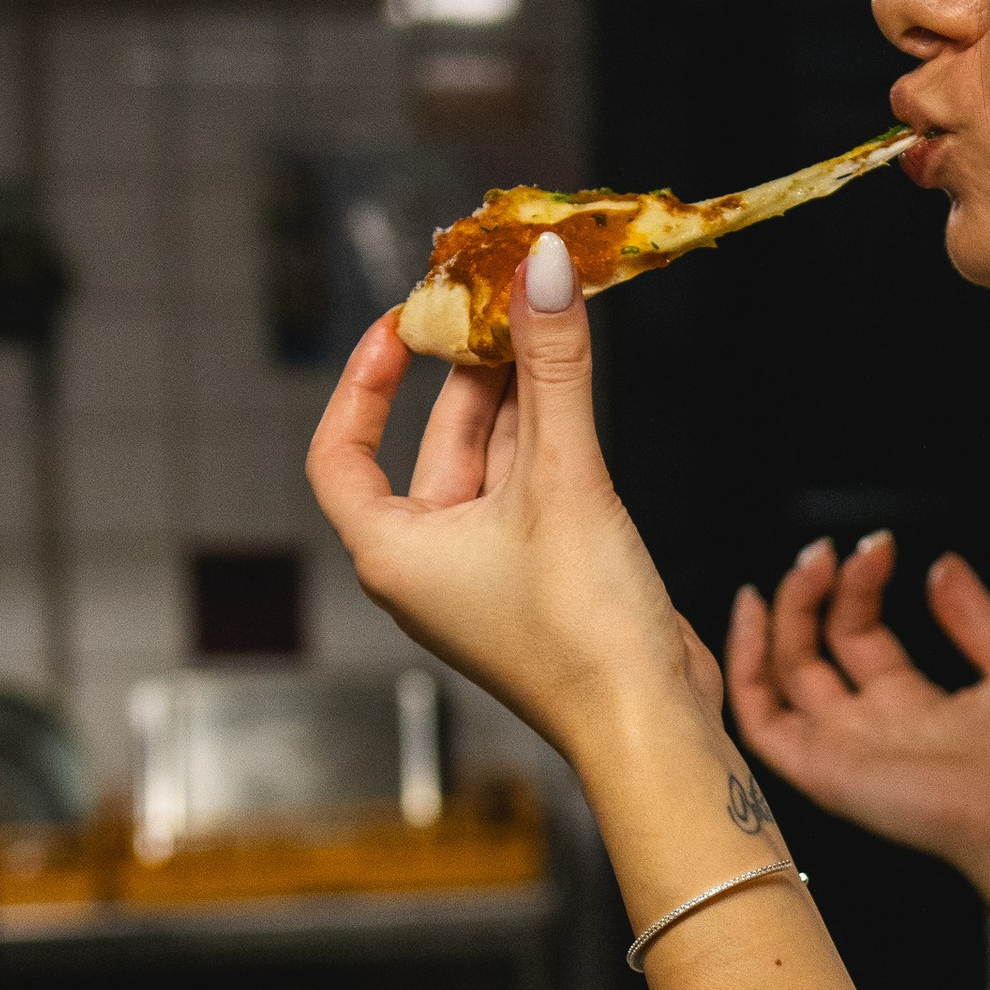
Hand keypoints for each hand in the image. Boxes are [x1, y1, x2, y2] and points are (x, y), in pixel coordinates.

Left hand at [305, 247, 713, 759]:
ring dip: (520, 394)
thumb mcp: (564, 480)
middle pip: (434, 442)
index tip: (401, 325)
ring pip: (492, 459)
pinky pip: (533, 486)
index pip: (339, 453)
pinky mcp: (543, 575)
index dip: (362, 382)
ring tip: (547, 319)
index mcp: (395, 552)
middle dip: (471, 371)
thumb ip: (553, 368)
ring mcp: (489, 571)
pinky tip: (576, 384)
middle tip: (503, 297)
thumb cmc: (583, 632)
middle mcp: (432, 562)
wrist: (650, 724)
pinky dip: (551, 434)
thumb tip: (543, 265)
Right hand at [728, 538, 989, 989]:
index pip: (859, 635)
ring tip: (807, 566)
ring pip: (781, 677)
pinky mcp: (819, 770)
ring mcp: (838, 749)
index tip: (879, 546)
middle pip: (813, 650)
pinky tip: (752, 612)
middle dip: (815, 592)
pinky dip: (743, 665)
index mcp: (909, 707)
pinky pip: (758, 719)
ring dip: (782, 616)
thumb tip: (943, 565)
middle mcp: (866, 728)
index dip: (860, 585)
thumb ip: (973, 616)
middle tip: (829, 549)